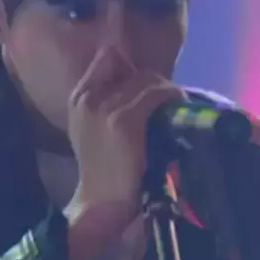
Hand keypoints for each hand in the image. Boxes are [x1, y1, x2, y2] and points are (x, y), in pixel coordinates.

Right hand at [67, 46, 184, 235]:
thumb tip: (140, 79)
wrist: (100, 202)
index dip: (130, 67)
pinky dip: (172, 96)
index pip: (108, 57)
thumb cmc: (103, 167)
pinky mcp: (125, 121)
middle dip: (153, 82)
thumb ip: (107, 100)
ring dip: (166, 90)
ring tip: (175, 105)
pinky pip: (157, 94)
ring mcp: (106, 108)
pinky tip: (179, 106)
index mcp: (80, 97)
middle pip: (133, 70)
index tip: (145, 82)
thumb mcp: (93, 128)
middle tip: (167, 99)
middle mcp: (90, 97)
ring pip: (148, 80)